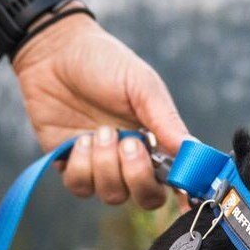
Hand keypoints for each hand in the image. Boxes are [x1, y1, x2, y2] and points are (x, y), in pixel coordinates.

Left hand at [12, 9, 188, 209]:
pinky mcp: (70, 164)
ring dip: (107, 166)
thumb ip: (166, 121)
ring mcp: (100, 164)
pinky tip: (81, 139)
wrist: (56, 52)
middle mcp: (131, 158)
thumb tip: (193, 150)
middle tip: (130, 144)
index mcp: (157, 139)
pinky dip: (82, 166)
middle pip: (147, 198)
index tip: (183, 189)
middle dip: (139, 178)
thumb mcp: (142, 86)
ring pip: (112, 195)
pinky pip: (80, 186)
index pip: (177, 178)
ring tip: (100, 131)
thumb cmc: (105, 63)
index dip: (184, 190)